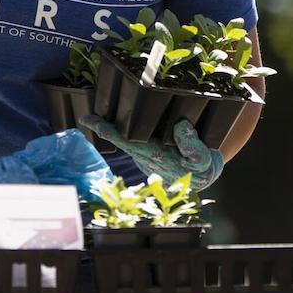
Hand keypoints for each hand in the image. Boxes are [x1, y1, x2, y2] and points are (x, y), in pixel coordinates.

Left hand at [77, 116, 223, 190]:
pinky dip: (119, 128)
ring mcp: (144, 154)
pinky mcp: (146, 149)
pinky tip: (112, 117)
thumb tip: (181, 126)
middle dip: (103, 128)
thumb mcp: (205, 161)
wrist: (205, 177)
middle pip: (119, 140)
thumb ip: (194, 147)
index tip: (92, 122)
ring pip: (123, 139)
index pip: (128, 142)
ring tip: (92, 116)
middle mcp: (145, 156)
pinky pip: (130, 138)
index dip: (109, 132)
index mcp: (156, 157)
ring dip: (108, 128)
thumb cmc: (203, 167)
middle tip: (87, 117)